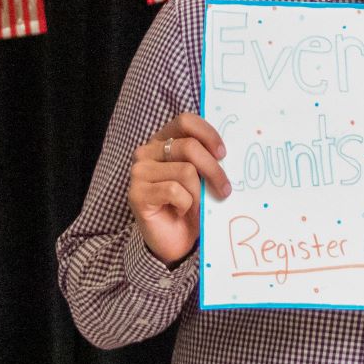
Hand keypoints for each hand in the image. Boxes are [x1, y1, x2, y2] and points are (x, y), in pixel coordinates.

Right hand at [128, 113, 231, 265]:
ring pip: (186, 172)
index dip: (207, 134)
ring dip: (199, 193)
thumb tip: (227, 153)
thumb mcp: (202, 178)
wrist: (174, 241)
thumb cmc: (190, 206)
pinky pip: (174, 191)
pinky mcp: (137, 193)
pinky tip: (180, 211)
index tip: (223, 154)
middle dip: (214, 170)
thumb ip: (208, 160)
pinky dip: (185, 204)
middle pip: (189, 147)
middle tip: (225, 189)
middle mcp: (147, 152)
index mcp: (163, 141)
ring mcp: (139, 172)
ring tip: (196, 205)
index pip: (185, 121)